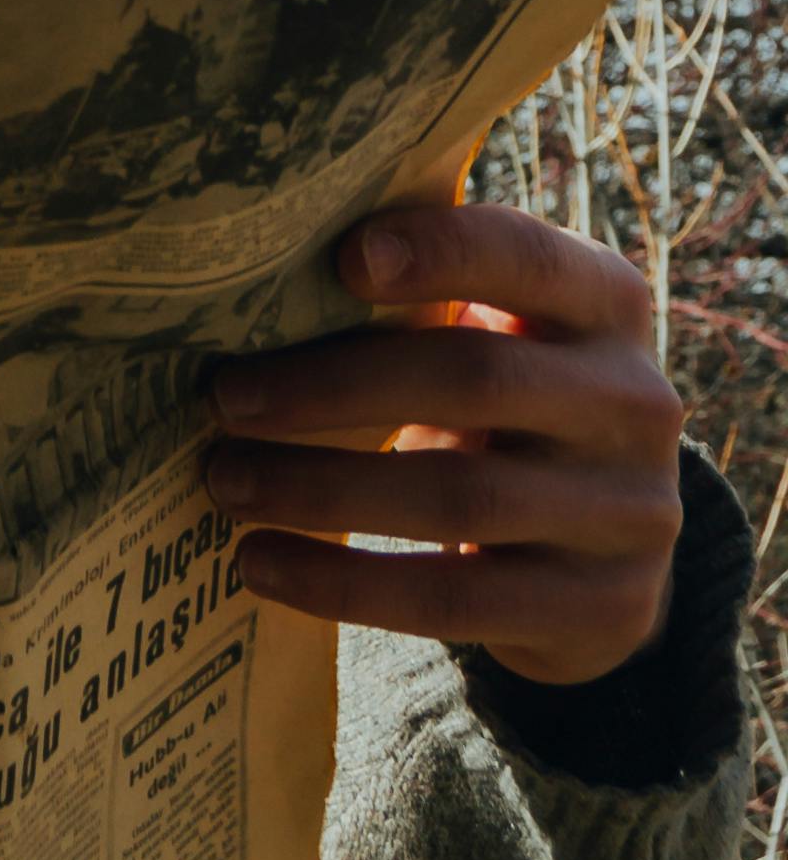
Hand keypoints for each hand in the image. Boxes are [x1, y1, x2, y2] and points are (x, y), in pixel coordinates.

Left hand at [204, 202, 686, 687]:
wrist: (608, 550)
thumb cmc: (511, 401)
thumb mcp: (504, 332)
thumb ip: (428, 294)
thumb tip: (256, 270)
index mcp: (606, 301)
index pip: (525, 255)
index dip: (439, 251)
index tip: (339, 258)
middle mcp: (635, 401)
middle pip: (473, 378)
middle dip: (332, 387)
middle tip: (224, 397)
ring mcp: (630, 512)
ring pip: (458, 497)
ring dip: (321, 490)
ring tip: (227, 482)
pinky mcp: (602, 609)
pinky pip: (453, 599)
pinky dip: (344, 583)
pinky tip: (263, 565)